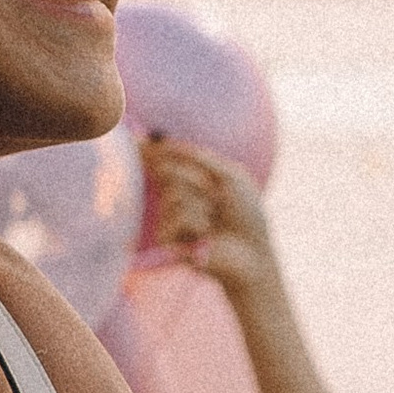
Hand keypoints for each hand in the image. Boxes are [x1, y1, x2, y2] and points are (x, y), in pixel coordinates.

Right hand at [141, 136, 277, 299]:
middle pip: (169, 172)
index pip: (165, 160)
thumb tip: (166, 140)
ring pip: (174, 195)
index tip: (142, 139)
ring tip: (214, 223)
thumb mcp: (230, 176)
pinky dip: (197, 222)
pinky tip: (204, 237)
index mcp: (191, 180)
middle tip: (216, 198)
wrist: (251, 253)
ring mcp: (170, 218)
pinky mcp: (167, 239)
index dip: (153, 149)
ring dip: (202, 205)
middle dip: (195, 180)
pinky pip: (176, 216)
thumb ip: (199, 156)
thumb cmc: (246, 216)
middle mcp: (177, 197)